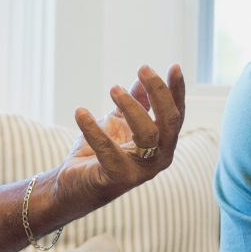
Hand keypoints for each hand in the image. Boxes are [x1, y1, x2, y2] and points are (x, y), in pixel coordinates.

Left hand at [57, 63, 186, 208]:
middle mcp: (158, 158)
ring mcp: (140, 171)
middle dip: (159, 92)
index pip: (176, 114)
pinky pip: (108, 150)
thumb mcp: (118, 123)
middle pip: (170, 122)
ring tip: (113, 88)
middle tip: (143, 69)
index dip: (177, 91)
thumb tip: (141, 80)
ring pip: (147, 134)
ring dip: (131, 106)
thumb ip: (134, 104)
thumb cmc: (98, 153)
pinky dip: (93, 129)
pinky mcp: (117, 179)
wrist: (72, 185)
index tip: (174, 66)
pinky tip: (80, 112)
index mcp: (163, 144)